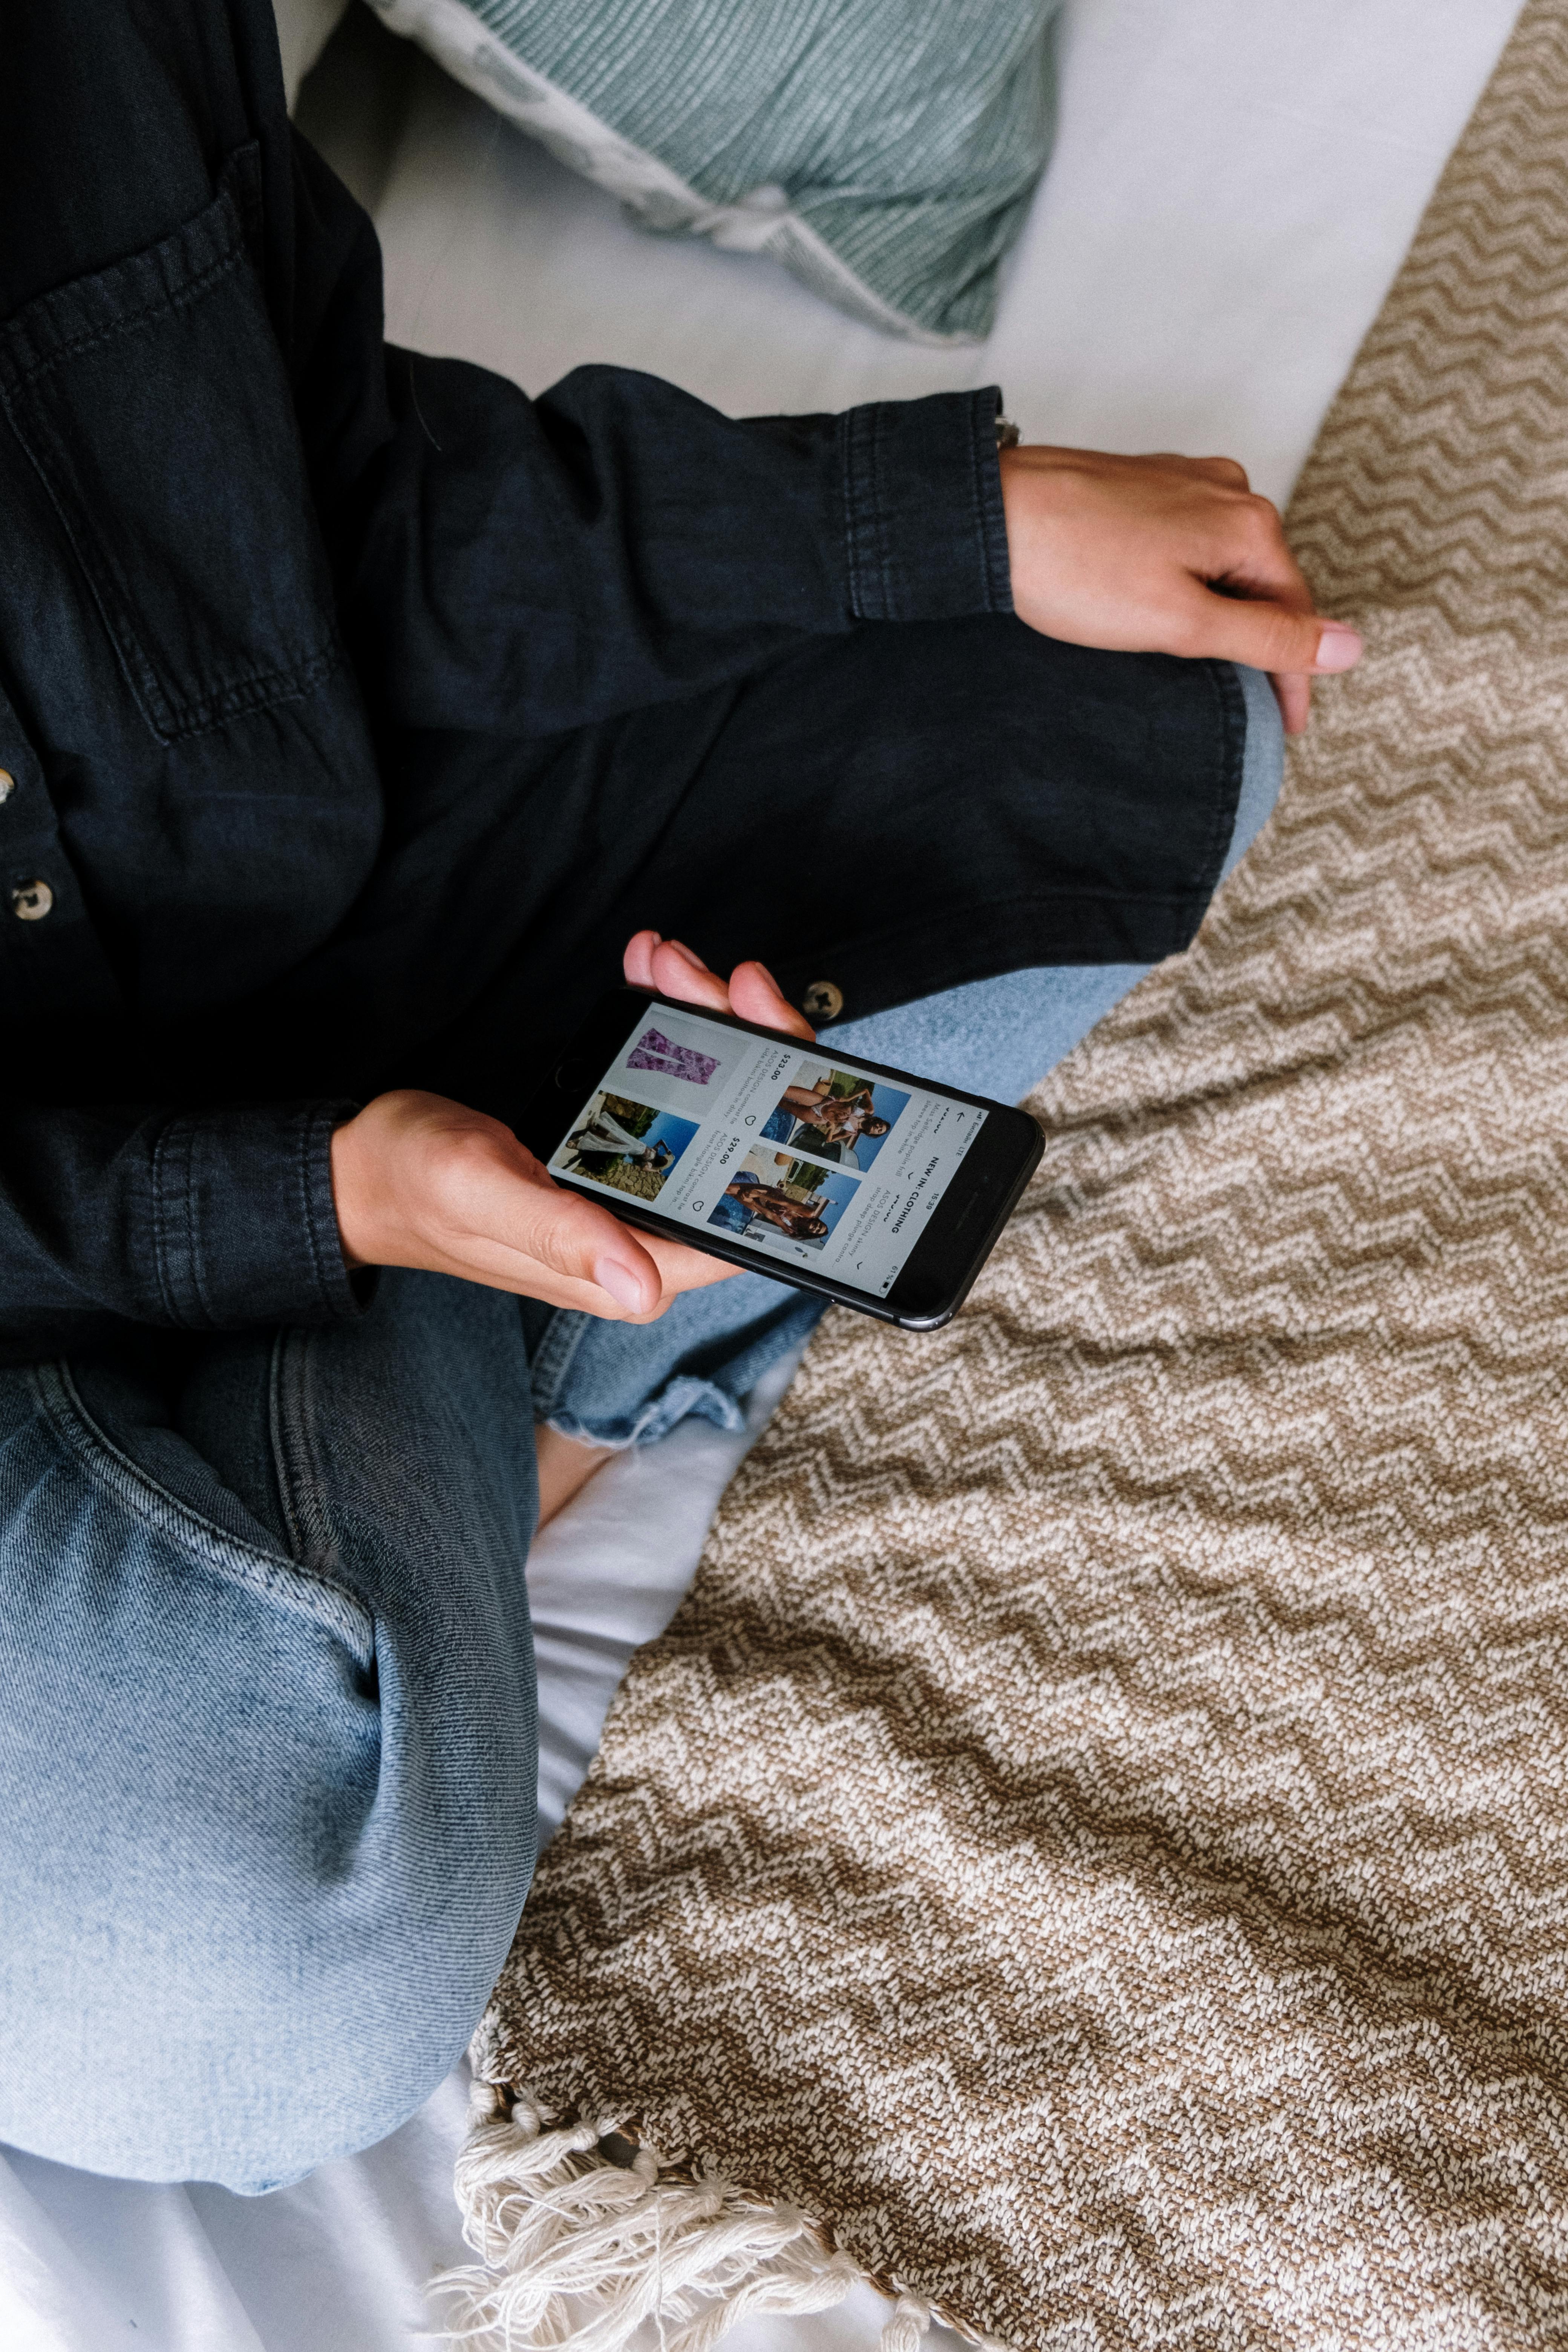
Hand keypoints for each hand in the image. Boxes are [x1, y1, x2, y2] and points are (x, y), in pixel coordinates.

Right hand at [329, 934, 812, 1319]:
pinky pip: (672, 1087)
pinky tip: (651, 974)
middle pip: (743, 1144)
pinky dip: (668, 1024)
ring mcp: (638, 1190)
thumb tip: (640, 1288)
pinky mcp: (621, 1150)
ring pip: (714, 1104)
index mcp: (634, 1268)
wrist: (372, 1168)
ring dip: (704, 1023)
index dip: (775, 1123)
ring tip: (672, 962)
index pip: (746, 1209)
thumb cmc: (414, 1187)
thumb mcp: (477, 1195)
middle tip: (719, 978)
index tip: (764, 1033)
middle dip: (746, 1049)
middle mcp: (650, 1236)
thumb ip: (558, 1234)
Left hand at [998, 445, 1360, 733]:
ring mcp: (1181, 482)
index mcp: (1248, 522)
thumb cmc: (1076, 570)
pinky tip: (1161, 614)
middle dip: (1258, 644)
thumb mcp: (1184, 621)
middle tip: (1249, 706)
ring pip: (1222, 564)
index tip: (1284, 728)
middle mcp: (1225, 490)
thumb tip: (1350, 647)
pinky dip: (1186, 586)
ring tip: (1204, 668)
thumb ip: (1267, 637)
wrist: (989, 515)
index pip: (1294, 611)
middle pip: (1262, 583)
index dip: (1293, 677)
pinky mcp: (1140, 487)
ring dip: (1221, 614)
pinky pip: (1184, 545)